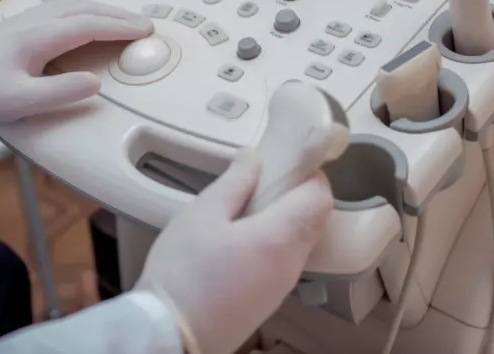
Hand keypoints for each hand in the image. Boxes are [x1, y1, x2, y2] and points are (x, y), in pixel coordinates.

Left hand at [0, 0, 152, 130]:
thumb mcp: (22, 102)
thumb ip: (61, 92)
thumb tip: (95, 83)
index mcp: (36, 38)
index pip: (88, 26)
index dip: (120, 27)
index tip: (144, 31)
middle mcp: (33, 22)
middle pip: (85, 9)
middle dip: (118, 15)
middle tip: (145, 24)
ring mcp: (26, 20)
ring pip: (74, 5)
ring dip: (104, 10)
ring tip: (125, 20)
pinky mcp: (21, 25)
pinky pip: (63, 9)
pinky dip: (87, 11)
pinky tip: (92, 19)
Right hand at [135, 150, 333, 353]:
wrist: (172, 336)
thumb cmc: (183, 274)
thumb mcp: (202, 215)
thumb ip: (234, 182)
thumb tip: (254, 158)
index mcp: (280, 236)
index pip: (320, 196)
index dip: (309, 173)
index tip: (287, 162)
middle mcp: (292, 262)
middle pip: (314, 218)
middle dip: (296, 194)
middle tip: (262, 181)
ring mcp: (284, 284)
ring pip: (300, 239)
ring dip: (284, 218)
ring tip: (244, 209)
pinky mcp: (271, 299)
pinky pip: (286, 259)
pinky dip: (275, 241)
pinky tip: (240, 239)